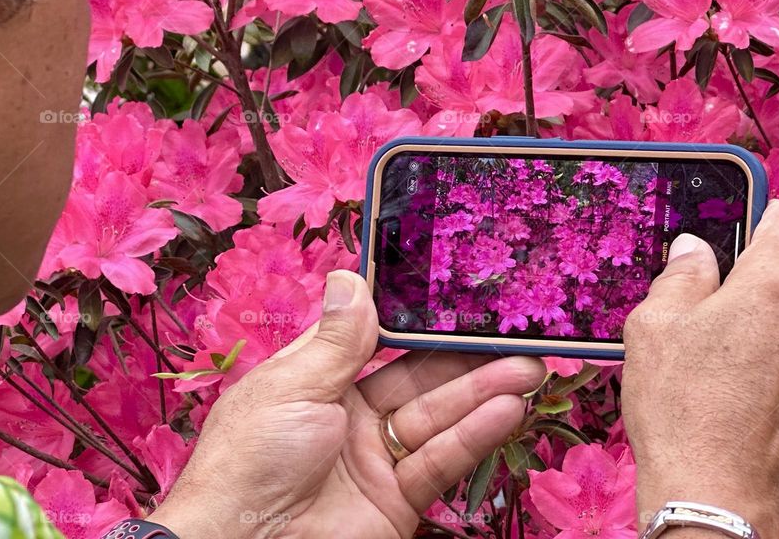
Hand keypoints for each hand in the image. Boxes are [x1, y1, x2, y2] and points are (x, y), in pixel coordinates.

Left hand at [149, 270, 544, 538]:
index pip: (380, 343)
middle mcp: (352, 417)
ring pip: (440, 417)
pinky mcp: (397, 501)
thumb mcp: (293, 385)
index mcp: (319, 381)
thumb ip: (339, 339)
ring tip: (528, 368)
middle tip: (515, 337)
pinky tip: (506, 410)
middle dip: (469, 359)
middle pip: (421, 380)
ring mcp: (377, 460)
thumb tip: (352, 276)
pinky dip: (474, 436)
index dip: (421, 325)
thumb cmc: (250, 459)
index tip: (460, 300)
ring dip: (485, 393)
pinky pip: (441, 461)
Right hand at [622, 200, 778, 538]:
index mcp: (775, 284)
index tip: (745, 229)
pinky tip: (762, 405)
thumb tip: (694, 249)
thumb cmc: (679, 408)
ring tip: (743, 362)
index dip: (766, 216)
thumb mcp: (653, 326)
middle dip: (776, 276)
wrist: (714, 500)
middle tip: (731, 304)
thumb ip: (680, 275)